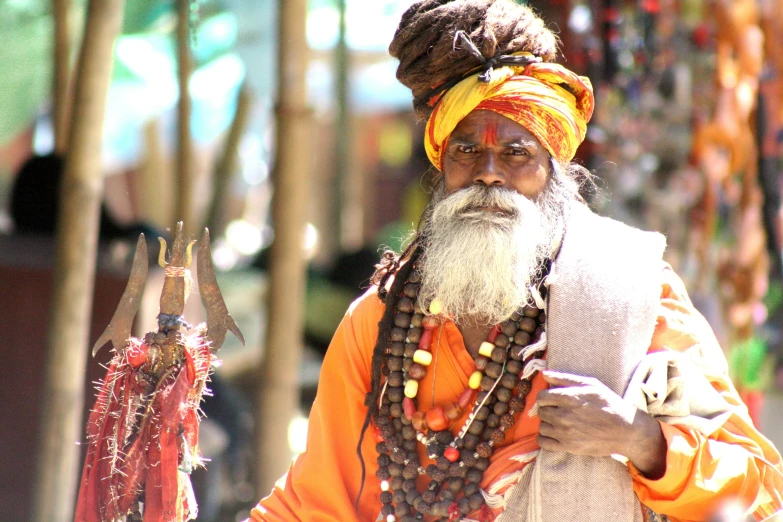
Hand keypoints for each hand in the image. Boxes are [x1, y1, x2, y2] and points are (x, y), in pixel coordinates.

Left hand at [536, 371, 665, 478]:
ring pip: (541, 427)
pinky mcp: (568, 447)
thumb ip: (565, 378)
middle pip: (541, 412)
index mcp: (569, 398)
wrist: (626, 431)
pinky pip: (543, 443)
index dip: (545, 397)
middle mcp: (564, 416)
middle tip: (559, 411)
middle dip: (548, 409)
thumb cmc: (609, 404)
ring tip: (560, 423)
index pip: (540, 397)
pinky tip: (554, 434)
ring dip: (548, 424)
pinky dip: (545, 438)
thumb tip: (544, 374)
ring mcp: (565, 433)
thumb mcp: (590, 384)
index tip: (552, 399)